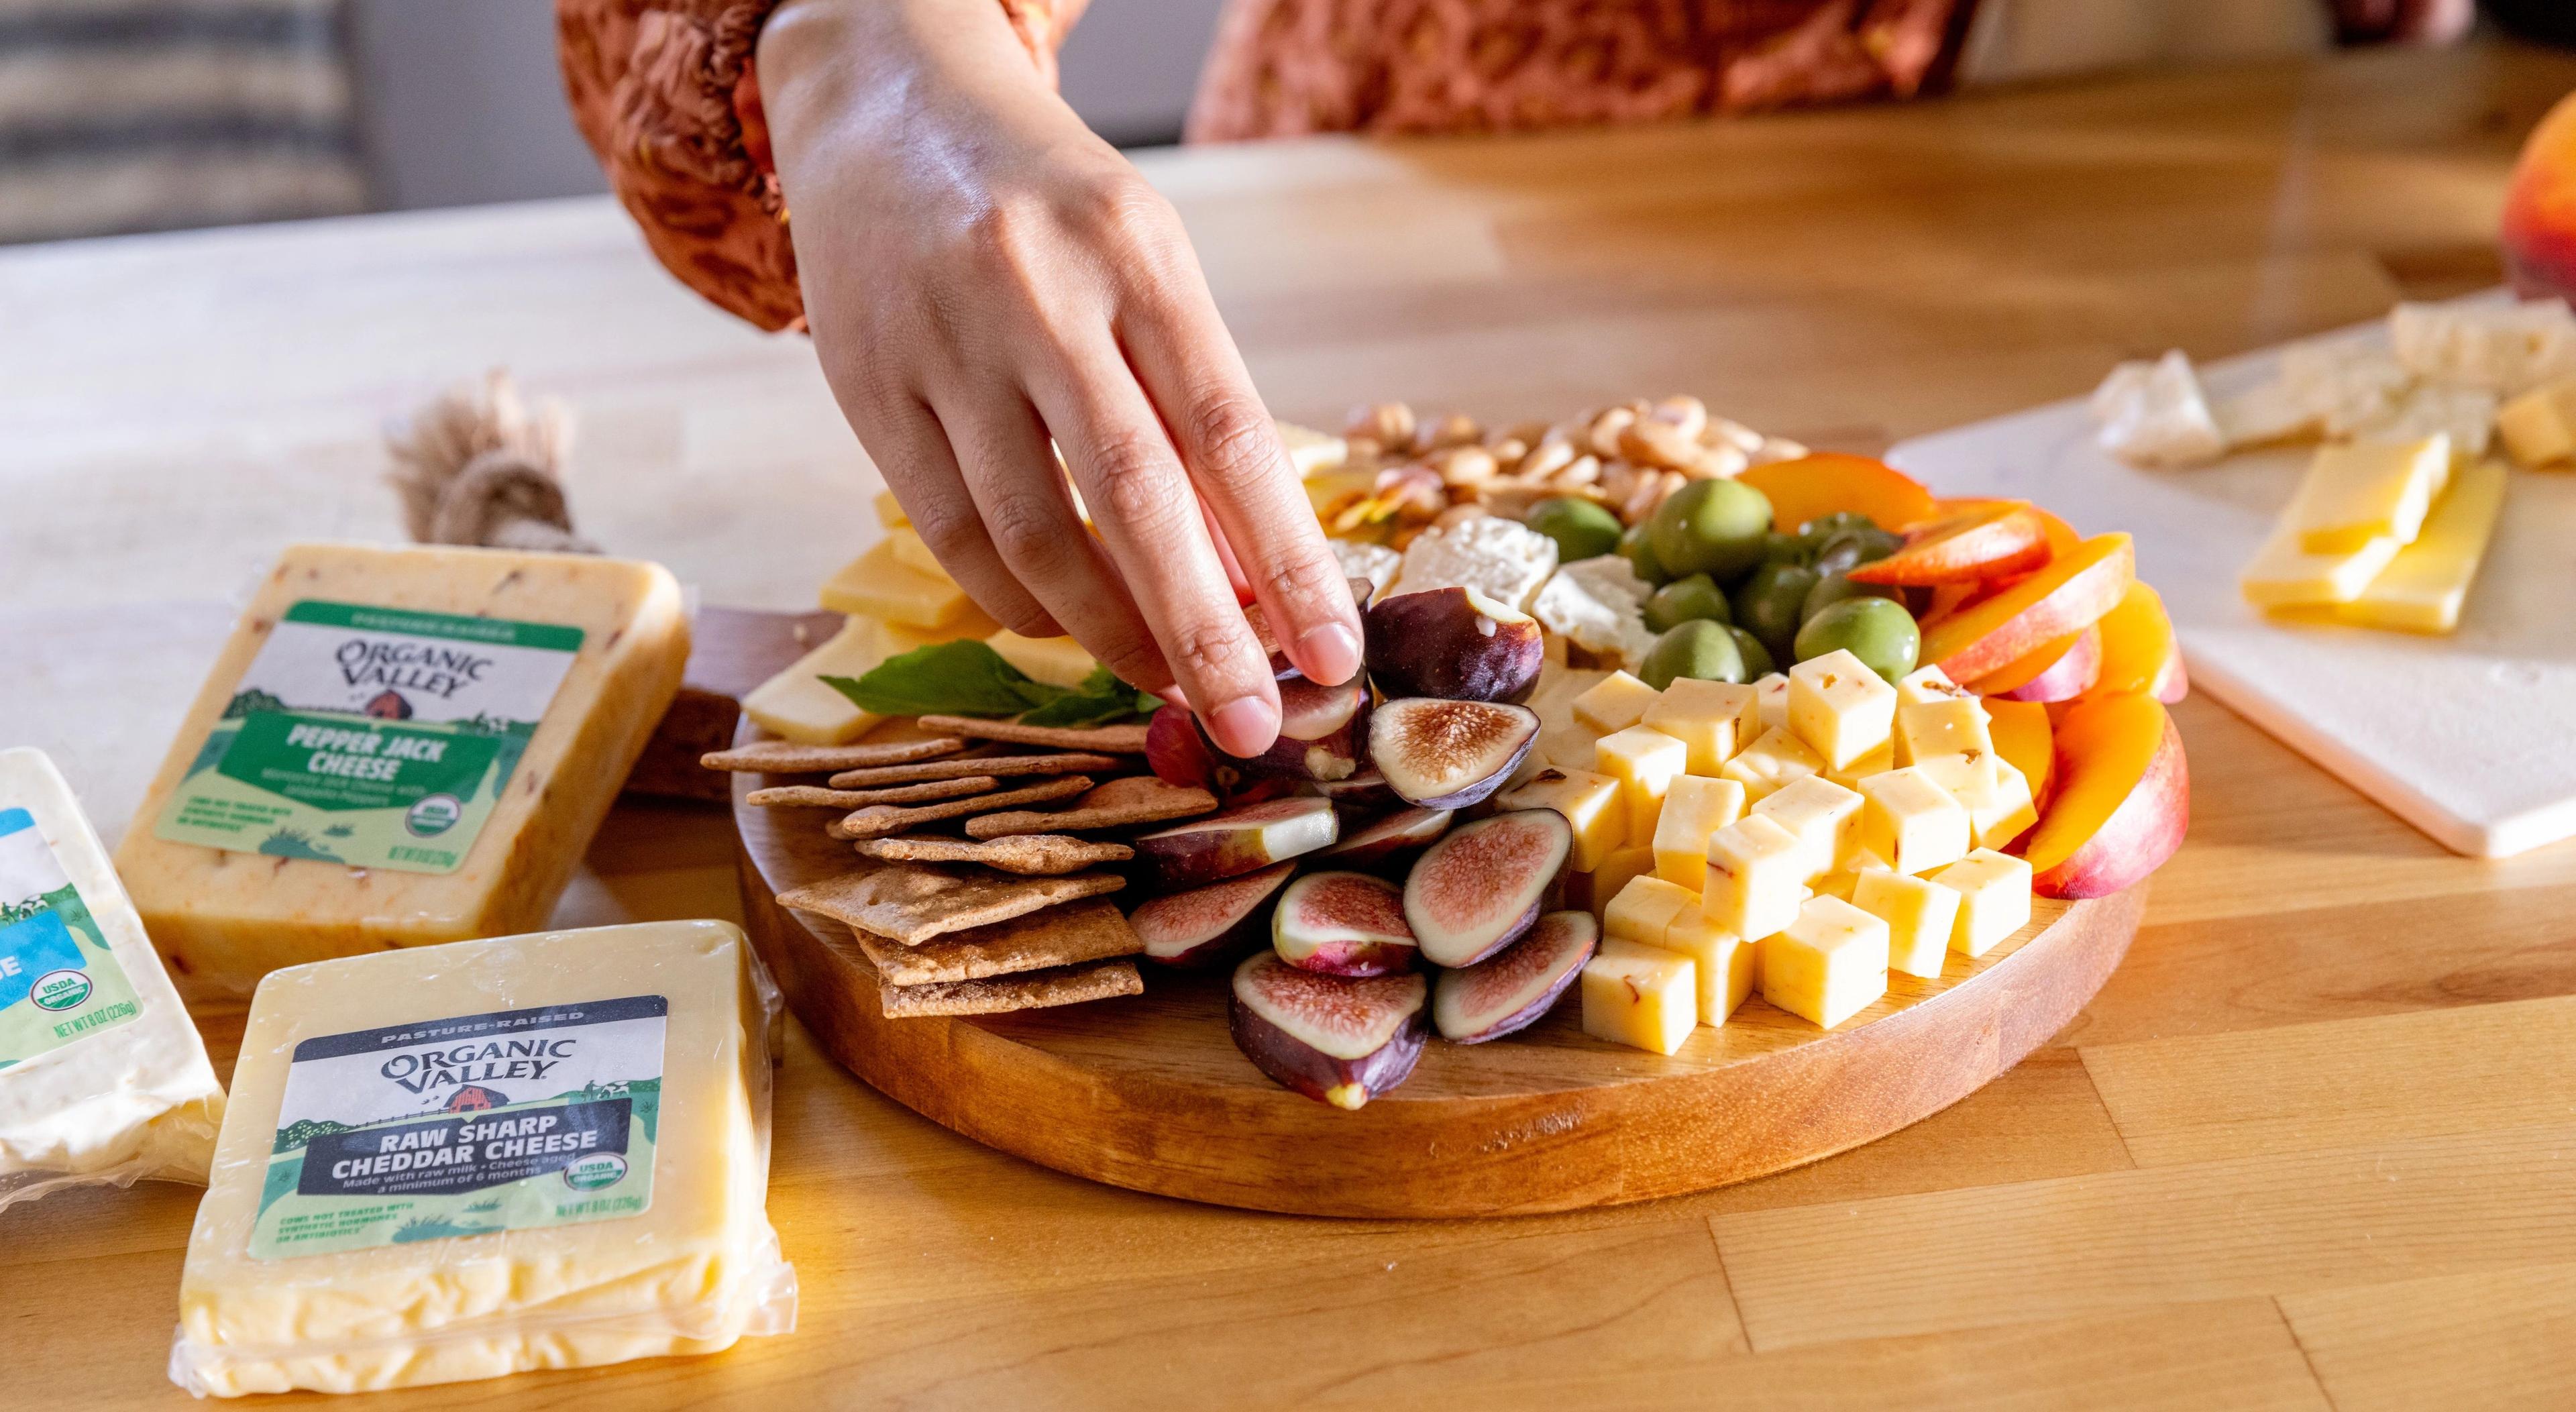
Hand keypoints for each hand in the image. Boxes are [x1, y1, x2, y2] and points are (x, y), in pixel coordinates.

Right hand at [757, 0, 1362, 756]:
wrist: (883, 99)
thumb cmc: (1049, 205)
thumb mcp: (1145, 262)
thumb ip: (1195, 403)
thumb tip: (1257, 574)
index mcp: (1137, 256)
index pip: (1232, 437)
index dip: (1289, 562)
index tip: (1333, 657)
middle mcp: (1037, 294)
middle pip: (1137, 501)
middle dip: (1205, 632)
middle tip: (1253, 724)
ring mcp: (941, 341)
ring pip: (1034, 535)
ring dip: (1109, 633)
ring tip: (1165, 685)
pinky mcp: (863, 383)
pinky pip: (950, 529)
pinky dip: (1016, 600)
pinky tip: (1063, 628)